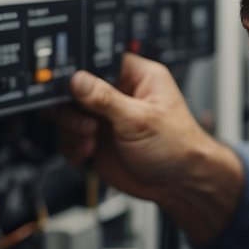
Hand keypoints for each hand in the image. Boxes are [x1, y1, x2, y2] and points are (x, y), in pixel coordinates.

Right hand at [60, 53, 243, 244]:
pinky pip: (70, 137)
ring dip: (73, 129)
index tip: (70, 87)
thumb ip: (104, 98)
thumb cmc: (177, 147)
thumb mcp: (139, 119)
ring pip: (69, 114)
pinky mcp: (97, 140)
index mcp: (135, 77)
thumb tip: (77, 79)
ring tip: (90, 139)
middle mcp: (118, 94)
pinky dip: (72, 146)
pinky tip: (88, 152)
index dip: (80, 72)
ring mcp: (105, 118)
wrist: (179, 186)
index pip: (98, 62)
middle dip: (73, 107)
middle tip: (87, 123)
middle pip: (76, 89)